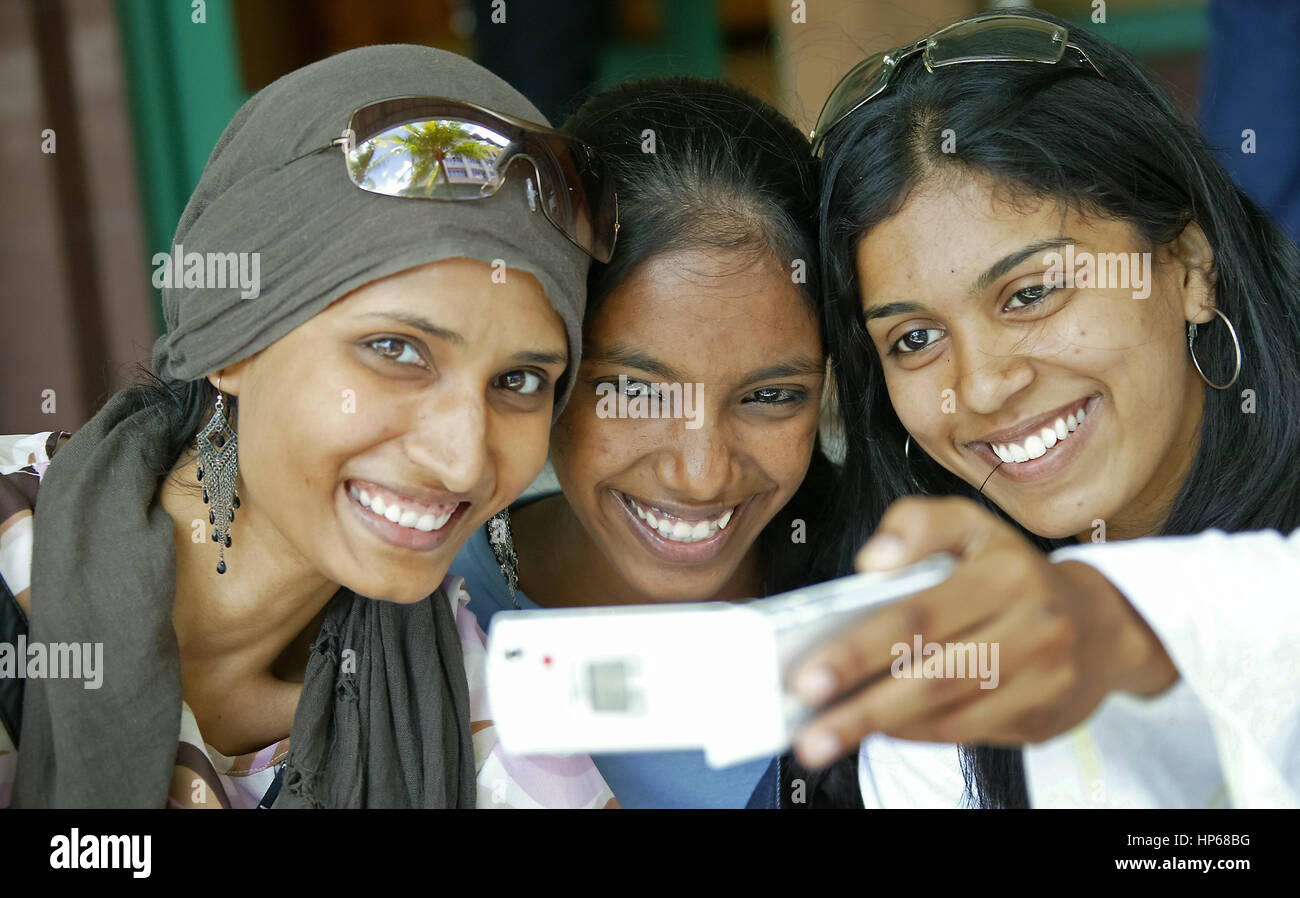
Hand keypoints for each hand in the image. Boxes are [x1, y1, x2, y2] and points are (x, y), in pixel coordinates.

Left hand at [789, 496, 1178, 767]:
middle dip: (862, 709)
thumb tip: (870, 562)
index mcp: (1005, 573)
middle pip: (932, 677)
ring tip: (828, 736)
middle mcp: (1032, 628)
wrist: (1102, 624)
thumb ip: (917, 525)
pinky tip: (879, 730)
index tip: (809, 676)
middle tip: (809, 732)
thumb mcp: (970, 526)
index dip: (860, 650)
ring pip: (950, 714)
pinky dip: (916, 735)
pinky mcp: (1042, 719)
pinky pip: (967, 733)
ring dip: (882, 729)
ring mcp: (1043, 680)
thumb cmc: (1012, 570)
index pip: (920, 617)